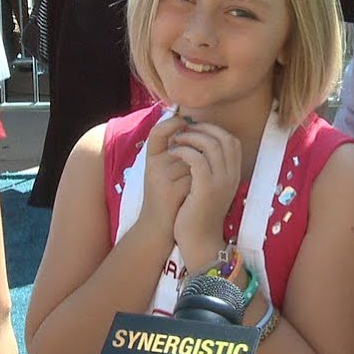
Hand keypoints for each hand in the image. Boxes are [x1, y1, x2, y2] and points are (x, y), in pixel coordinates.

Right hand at [140, 116, 193, 238]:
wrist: (159, 229)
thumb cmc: (166, 197)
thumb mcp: (166, 172)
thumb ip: (177, 152)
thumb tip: (197, 129)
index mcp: (151, 159)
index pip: (157, 132)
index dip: (171, 124)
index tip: (186, 124)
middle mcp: (153, 167)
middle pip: (185, 147)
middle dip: (198, 157)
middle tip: (194, 173)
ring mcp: (162, 180)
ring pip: (193, 161)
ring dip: (202, 170)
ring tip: (198, 184)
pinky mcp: (172, 193)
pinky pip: (196, 177)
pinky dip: (202, 183)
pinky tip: (199, 193)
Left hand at [168, 121, 241, 269]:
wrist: (199, 242)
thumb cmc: (200, 215)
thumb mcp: (211, 190)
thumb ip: (211, 171)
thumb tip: (200, 150)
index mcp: (234, 175)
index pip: (232, 141)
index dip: (214, 130)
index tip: (196, 130)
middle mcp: (231, 176)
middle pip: (224, 138)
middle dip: (203, 129)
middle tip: (185, 130)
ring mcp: (221, 181)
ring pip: (210, 144)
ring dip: (191, 137)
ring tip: (177, 139)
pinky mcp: (206, 188)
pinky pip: (196, 158)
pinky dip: (184, 150)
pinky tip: (174, 152)